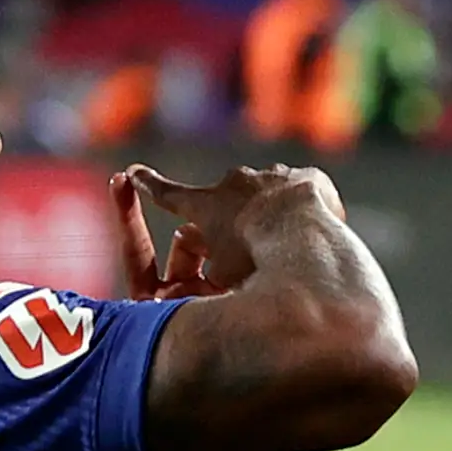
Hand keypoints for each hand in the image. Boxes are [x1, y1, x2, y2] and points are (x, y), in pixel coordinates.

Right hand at [114, 163, 344, 298]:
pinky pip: (304, 194)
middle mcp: (235, 183)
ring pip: (268, 197)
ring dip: (273, 217)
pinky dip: (306, 212)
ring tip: (289, 248)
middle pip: (227, 202)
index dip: (149, 185)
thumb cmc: (254, 260)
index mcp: (206, 206)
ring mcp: (272, 176)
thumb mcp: (220, 278)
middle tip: (251, 250)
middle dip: (236, 223)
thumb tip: (197, 279)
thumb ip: (207, 274)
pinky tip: (317, 233)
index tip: (134, 171)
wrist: (304, 232)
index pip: (169, 195)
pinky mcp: (306, 178)